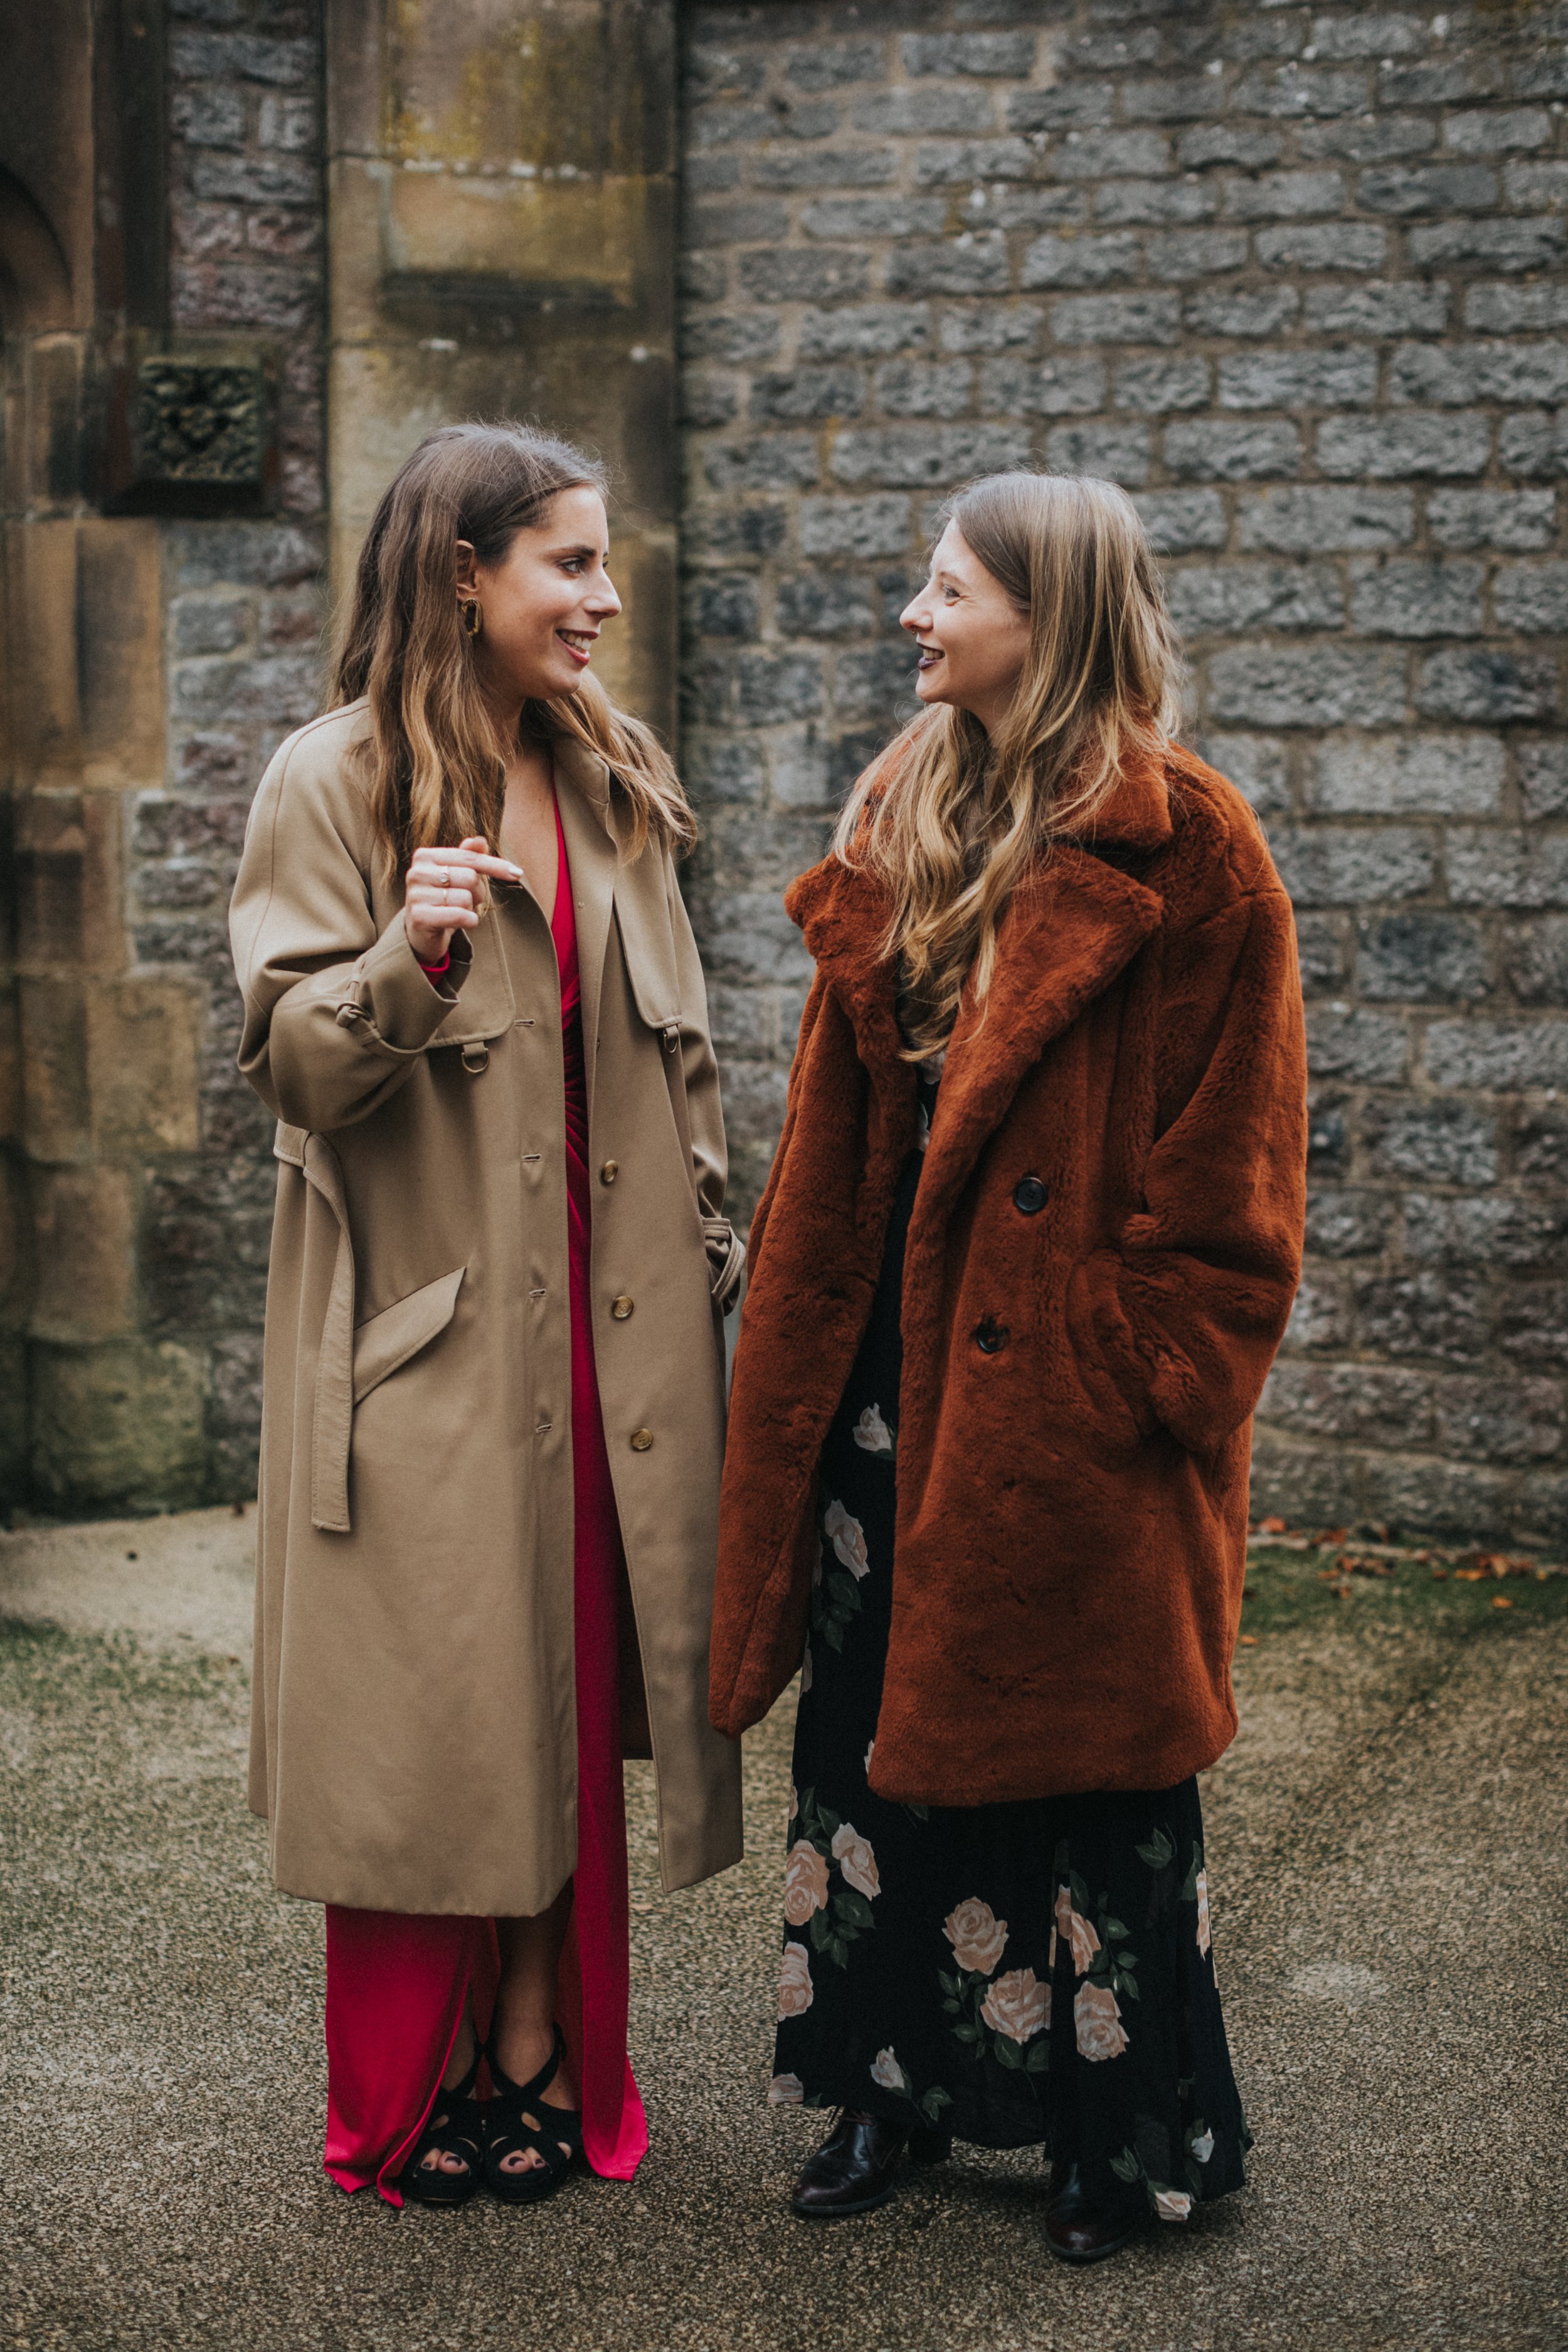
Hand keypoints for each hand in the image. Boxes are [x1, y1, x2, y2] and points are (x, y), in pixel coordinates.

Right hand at [404, 837, 523, 964]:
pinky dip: (469, 921)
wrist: (422, 932)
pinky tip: (461, 923)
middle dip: (478, 893)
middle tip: (468, 901)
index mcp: (425, 856)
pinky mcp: (419, 917)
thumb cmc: (443, 899)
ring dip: (471, 909)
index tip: (518, 873)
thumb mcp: (456, 875)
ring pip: (466, 898)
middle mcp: (417, 872)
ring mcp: (416, 895)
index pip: (469, 857)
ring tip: (457, 911)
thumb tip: (480, 840)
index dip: (496, 865)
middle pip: (470, 877)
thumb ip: (469, 857)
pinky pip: (460, 915)